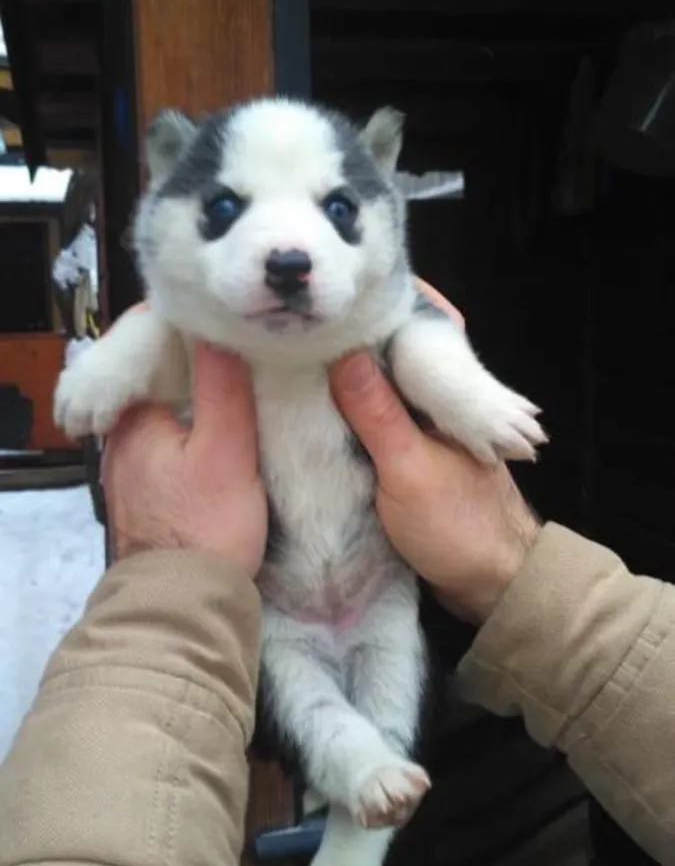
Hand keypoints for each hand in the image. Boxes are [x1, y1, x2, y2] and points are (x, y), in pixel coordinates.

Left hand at [101, 341, 267, 574]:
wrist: (183, 607)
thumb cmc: (205, 529)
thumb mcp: (226, 450)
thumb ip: (223, 387)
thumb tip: (221, 328)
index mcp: (131, 417)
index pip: (157, 348)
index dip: (198, 330)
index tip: (239, 324)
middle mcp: (120, 437)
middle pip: (163, 379)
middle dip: (203, 365)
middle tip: (251, 352)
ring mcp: (130, 468)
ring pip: (169, 413)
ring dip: (200, 400)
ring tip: (246, 387)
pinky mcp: (146, 495)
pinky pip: (171, 445)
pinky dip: (195, 434)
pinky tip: (228, 437)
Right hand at [329, 289, 539, 624]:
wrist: (489, 585)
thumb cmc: (458, 526)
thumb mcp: (408, 469)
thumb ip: (377, 413)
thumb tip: (341, 353)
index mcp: (451, 389)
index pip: (422, 321)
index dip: (385, 297)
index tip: (338, 279)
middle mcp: (438, 399)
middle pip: (396, 348)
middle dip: (356, 330)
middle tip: (302, 311)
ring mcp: (424, 426)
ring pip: (383, 382)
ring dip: (349, 367)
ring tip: (299, 344)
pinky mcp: (409, 452)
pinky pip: (376, 415)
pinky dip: (349, 405)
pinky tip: (314, 400)